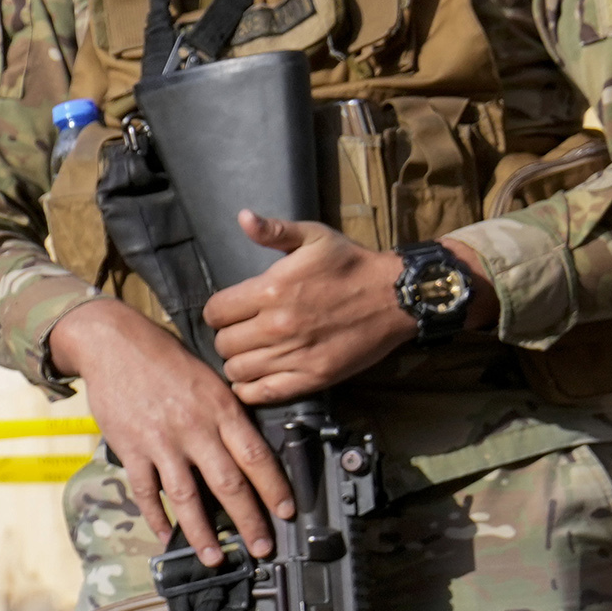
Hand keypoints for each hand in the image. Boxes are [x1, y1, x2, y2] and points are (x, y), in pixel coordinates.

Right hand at [44, 297, 291, 559]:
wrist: (113, 342)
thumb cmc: (165, 359)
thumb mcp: (209, 378)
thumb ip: (228, 414)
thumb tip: (248, 452)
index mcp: (220, 408)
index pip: (256, 456)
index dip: (275, 489)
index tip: (287, 513)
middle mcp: (194, 428)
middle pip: (228, 483)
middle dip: (249, 520)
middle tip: (261, 547)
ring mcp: (161, 441)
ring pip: (187, 496)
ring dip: (202, 531)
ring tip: (213, 557)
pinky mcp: (131, 448)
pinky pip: (146, 491)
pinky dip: (156, 516)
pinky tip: (165, 535)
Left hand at [202, 212, 433, 402]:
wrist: (396, 297)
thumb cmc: (351, 264)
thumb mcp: (313, 237)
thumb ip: (274, 231)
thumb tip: (243, 217)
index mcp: (271, 290)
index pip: (215, 312)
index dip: (218, 312)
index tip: (230, 311)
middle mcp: (277, 326)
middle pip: (223, 343)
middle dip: (228, 336)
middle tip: (243, 331)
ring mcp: (295, 355)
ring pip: (237, 370)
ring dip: (238, 362)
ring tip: (251, 352)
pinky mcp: (313, 377)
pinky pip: (262, 393)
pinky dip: (251, 387)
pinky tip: (257, 375)